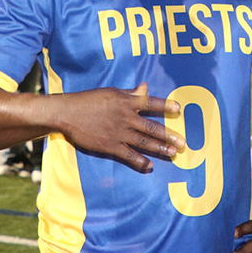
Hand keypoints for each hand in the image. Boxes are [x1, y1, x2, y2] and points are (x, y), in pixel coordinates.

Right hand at [58, 82, 184, 173]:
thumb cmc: (89, 100)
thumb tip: (146, 87)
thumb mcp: (111, 92)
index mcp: (126, 102)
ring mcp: (118, 133)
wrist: (68, 113)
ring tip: (173, 152)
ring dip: (159, 148)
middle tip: (183, 142)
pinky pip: (128, 155)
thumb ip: (130, 93)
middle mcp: (125, 117)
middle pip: (151, 127)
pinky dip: (140, 161)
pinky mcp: (110, 146)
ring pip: (143, 142)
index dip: (165, 105)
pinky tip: (150, 165)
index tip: (179, 109)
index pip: (150, 102)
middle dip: (169, 135)